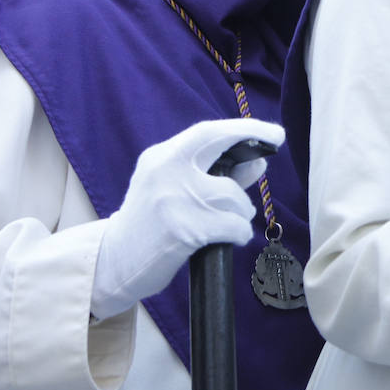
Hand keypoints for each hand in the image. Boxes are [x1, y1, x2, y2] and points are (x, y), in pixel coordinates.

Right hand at [90, 118, 284, 319]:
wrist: (113, 262)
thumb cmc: (152, 223)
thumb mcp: (174, 189)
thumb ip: (214, 174)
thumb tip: (257, 163)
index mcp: (160, 157)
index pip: (206, 132)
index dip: (242, 127)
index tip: (269, 130)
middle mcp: (165, 171)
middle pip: (220, 145)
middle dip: (252, 138)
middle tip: (275, 143)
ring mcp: (174, 200)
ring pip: (233, 195)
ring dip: (242, 211)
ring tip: (231, 221)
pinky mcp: (184, 231)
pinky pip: (234, 225)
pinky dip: (240, 232)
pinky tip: (232, 237)